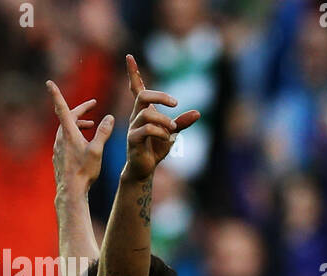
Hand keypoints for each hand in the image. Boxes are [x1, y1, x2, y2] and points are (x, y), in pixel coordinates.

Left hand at [47, 81, 113, 194]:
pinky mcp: (58, 155)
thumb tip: (109, 117)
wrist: (71, 190)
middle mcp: (61, 137)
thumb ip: (103, 133)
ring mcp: (58, 146)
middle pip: (68, 117)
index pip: (62, 108)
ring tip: (91, 125)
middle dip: (81, 110)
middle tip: (93, 105)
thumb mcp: (97, 150)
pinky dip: (75, 134)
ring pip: (67, 128)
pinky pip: (65, 139)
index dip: (56, 94)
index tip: (49, 82)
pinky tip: (84, 142)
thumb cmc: (84, 171)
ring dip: (79, 123)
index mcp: (69, 132)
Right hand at [123, 54, 199, 180]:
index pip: (136, 88)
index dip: (133, 73)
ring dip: (164, 120)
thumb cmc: (155, 148)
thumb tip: (197, 112)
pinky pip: (147, 129)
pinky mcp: (133, 140)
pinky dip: (161, 132)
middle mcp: (136, 116)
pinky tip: (168, 139)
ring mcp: (133, 128)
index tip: (129, 56)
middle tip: (175, 104)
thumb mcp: (172, 133)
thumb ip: (183, 122)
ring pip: (147, 114)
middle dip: (160, 96)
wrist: (144, 168)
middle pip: (142, 96)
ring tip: (173, 130)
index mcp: (143, 111)